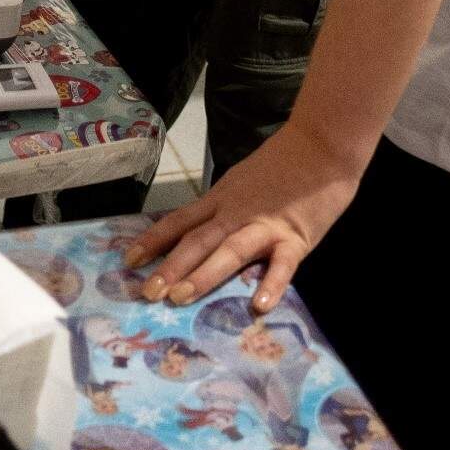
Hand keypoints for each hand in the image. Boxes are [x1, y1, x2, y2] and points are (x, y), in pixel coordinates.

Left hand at [122, 121, 363, 310]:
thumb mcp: (242, 180)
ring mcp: (265, 224)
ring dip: (204, 274)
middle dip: (170, 267)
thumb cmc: (283, 163)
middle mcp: (236, 212)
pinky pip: (283, 264)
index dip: (153, 240)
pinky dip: (271, 283)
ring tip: (181, 298)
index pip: (181, 221)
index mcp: (222, 198)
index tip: (129, 261)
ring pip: (230, 250)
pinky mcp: (296, 237)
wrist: (321, 144)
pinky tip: (258, 305)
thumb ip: (225, 206)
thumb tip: (201, 230)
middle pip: (198, 240)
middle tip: (147, 292)